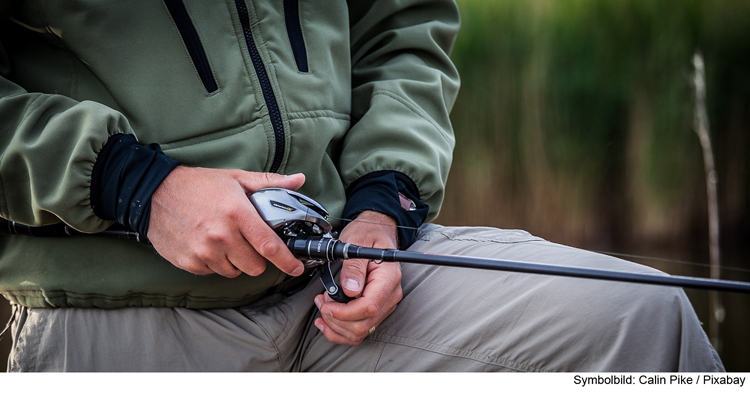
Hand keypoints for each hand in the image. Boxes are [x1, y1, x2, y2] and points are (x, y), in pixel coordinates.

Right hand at [147, 166, 305, 277]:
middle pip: (255, 266)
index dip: (287, 261)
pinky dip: (215, 263)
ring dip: (235, 261)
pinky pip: (213, 272)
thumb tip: (298, 180)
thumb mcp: (236, 178)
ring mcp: (204, 252)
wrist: (153, 193)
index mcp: (237, 213)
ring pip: (235, 271)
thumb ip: (269, 183)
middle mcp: (221, 236)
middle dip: (257, 258)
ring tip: (224, 240)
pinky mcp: (189, 263)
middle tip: (248, 242)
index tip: (296, 267)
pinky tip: (207, 244)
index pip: (269, 246)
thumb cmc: (198, 185)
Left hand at [314, 211, 402, 344]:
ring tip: (323, 307)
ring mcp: (385, 304)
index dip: (344, 312)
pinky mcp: (377, 309)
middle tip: (322, 302)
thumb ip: (354, 267)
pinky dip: (341, 331)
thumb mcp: (357, 242)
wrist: (376, 233)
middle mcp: (391, 294)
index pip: (369, 307)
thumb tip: (350, 289)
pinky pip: (361, 329)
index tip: (326, 306)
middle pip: (363, 324)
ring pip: (360, 331)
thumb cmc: (368, 234)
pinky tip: (327, 322)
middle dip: (336, 319)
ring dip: (336, 325)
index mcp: (388, 278)